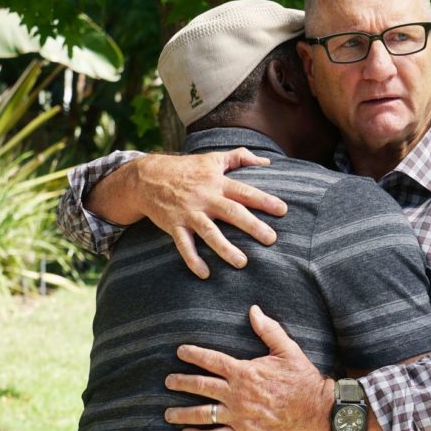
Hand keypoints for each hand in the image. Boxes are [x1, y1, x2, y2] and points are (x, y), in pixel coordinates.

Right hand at [133, 150, 286, 277]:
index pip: (245, 191)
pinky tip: (205, 273)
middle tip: (271, 240)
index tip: (283, 210)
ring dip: (225, 248)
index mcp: (217, 183)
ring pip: (209, 232)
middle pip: (231, 212)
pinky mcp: (174, 225)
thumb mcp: (213, 158)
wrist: (148, 177)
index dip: (264, 200)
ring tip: (242, 263)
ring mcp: (189, 213)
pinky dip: (192, 260)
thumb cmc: (186, 169)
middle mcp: (205, 198)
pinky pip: (183, 245)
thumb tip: (267, 162)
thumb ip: (240, 157)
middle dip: (252, 226)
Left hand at [164, 306, 333, 430]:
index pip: (211, 360)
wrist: (317, 411)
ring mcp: (239, 415)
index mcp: (244, 372)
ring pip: (203, 414)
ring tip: (168, 413)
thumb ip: (268, 330)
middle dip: (181, 382)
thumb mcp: (287, 349)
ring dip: (182, 413)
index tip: (180, 352)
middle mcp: (236, 394)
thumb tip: (254, 310)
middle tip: (168, 381)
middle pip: (200, 386)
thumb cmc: (303, 379)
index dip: (193, 355)